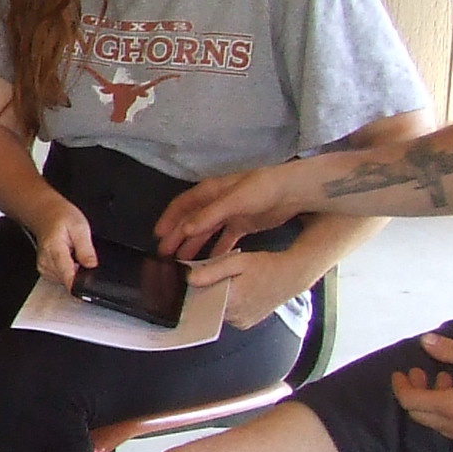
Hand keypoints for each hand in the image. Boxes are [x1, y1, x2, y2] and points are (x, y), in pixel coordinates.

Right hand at [19, 196, 96, 289]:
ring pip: (64, 280)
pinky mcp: (44, 269)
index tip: (89, 280)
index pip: (68, 277)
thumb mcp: (80, 227)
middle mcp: (46, 261)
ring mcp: (44, 266)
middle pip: (68, 280)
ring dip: (73, 271)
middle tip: (81, 254)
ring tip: (73, 254)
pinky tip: (68, 258)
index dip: (81, 283)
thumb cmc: (61, 217)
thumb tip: (92, 265)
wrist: (45, 213)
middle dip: (79, 272)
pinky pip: (60, 277)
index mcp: (55, 251)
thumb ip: (86, 248)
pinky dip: (67, 270)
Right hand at [157, 165, 301, 259]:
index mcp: (211, 191)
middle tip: (165, 254)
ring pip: (205, 232)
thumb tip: (185, 229)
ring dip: (193, 245)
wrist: (294, 191)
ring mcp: (230, 214)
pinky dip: (216, 251)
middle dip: (177, 236)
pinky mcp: (243, 225)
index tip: (157, 236)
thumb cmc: (264, 189)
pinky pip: (224, 240)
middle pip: (191, 221)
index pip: (183, 205)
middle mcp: (217, 203)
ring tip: (181, 261)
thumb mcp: (235, 200)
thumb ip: (210, 215)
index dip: (169, 220)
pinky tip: (210, 263)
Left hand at [186, 247, 305, 331]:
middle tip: (216, 278)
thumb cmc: (267, 266)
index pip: (199, 302)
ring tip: (230, 284)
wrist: (292, 275)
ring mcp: (241, 322)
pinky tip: (236, 292)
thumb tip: (189, 279)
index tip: (192, 283)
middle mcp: (235, 316)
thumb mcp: (237, 261)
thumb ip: (212, 271)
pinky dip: (227, 305)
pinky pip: (228, 315)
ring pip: (217, 311)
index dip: (193, 292)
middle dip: (206, 293)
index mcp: (231, 301)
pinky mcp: (246, 323)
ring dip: (217, 299)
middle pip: (207, 307)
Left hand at [389, 332, 452, 448]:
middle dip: (415, 392)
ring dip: (433, 402)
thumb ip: (450, 350)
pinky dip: (448, 413)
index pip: (411, 401)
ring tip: (445, 378)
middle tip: (421, 372)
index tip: (401, 372)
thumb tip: (425, 342)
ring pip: (436, 424)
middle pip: (419, 415)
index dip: (401, 386)